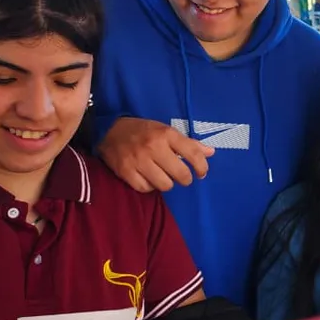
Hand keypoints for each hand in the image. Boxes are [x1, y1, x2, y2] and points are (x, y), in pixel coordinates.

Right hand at [99, 117, 213, 192]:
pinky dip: (150, 186)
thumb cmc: (143, 131)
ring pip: (164, 184)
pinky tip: (149, 178)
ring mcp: (138, 161)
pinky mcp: (126, 172)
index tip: (202, 173)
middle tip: (181, 176)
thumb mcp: (166, 131)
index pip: (192, 154)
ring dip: (167, 183)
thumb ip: (188, 143)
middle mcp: (153, 147)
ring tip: (163, 176)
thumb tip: (211, 152)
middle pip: (180, 174)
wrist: (109, 130)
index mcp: (166, 134)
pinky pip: (146, 188)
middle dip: (185, 178)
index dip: (202, 167)